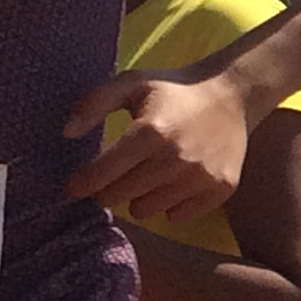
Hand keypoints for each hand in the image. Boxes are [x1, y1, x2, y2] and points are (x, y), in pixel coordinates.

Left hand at [66, 69, 251, 220]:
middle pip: (121, 196)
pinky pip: (179, 216)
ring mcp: (201, 176)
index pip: (103, 172)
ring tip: (144, 180)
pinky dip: (169, 206)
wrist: (232, 95)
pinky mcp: (221, 188)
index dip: (82, 183)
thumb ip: (93, 104)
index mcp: (150, 131)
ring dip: (139, 199)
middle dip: (108, 191)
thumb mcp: (129, 83)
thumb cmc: (173, 90)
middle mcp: (176, 159)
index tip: (73, 187)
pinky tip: (170, 187)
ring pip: (148, 209)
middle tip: (112, 180)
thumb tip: (67, 134)